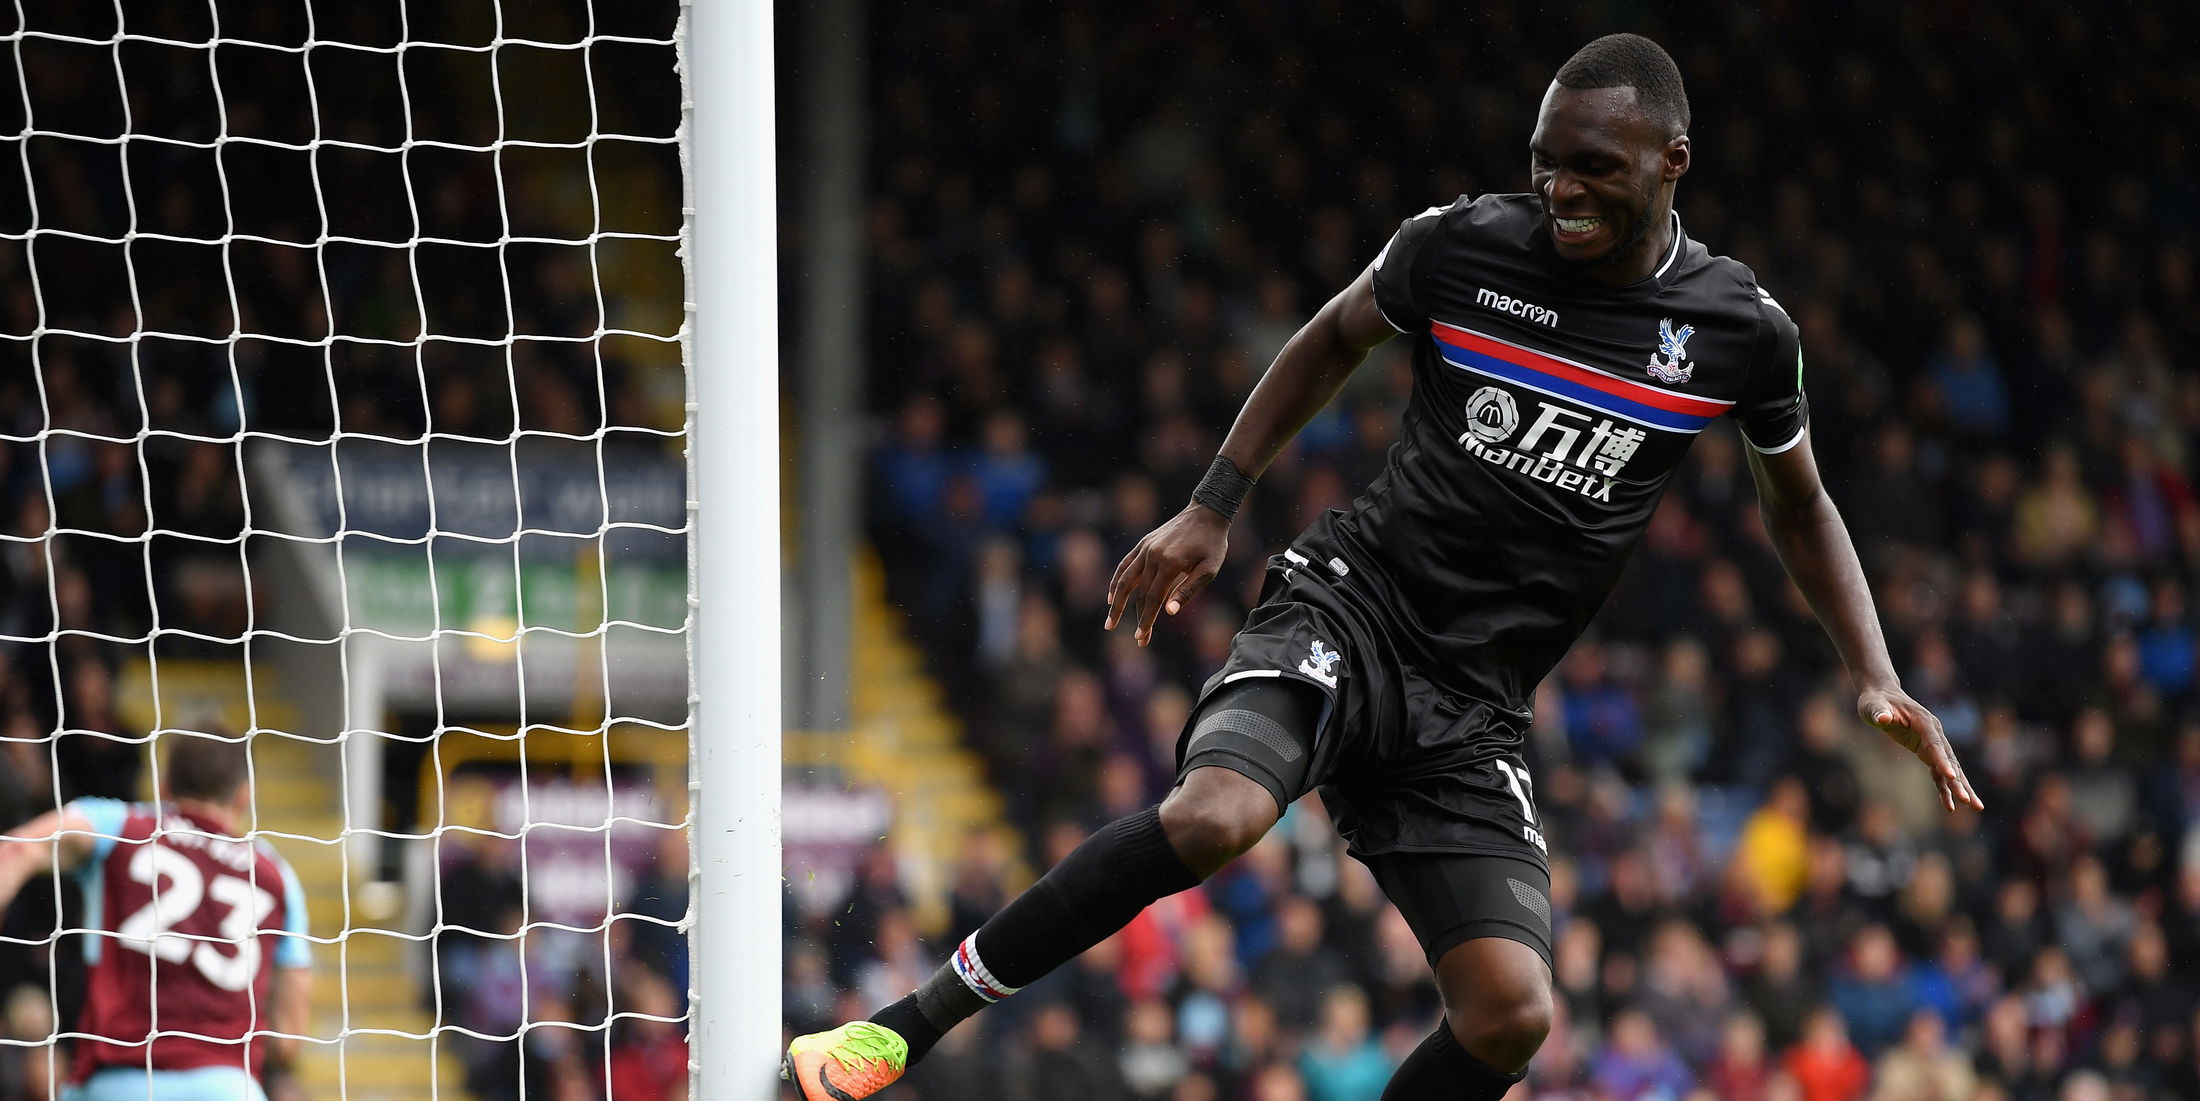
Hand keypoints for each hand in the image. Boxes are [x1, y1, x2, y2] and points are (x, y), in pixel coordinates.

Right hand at [1106, 505, 1229, 645]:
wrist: (1206, 513)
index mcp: (1170, 564)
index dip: (1147, 620)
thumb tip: (1169, 612)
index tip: (1142, 637)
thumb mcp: (1209, 569)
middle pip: (1139, 594)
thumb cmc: (1212, 544)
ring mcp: (1145, 548)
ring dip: (1116, 603)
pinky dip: (1116, 581)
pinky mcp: (1143, 544)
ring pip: (1124, 580)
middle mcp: (1153, 556)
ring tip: (1110, 622)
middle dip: (1138, 618)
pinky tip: (1111, 596)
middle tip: (1139, 639)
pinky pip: (1125, 565)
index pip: (1153, 599)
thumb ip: (1187, 590)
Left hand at [1858, 686, 1983, 812]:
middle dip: (1959, 781)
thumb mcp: (1872, 706)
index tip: (1951, 776)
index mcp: (1924, 721)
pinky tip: (1950, 805)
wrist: (1881, 697)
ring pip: (1950, 768)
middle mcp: (1934, 733)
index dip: (1942, 760)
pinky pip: (1938, 772)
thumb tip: (1883, 718)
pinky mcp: (1926, 751)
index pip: (1935, 743)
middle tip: (1969, 801)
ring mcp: (1933, 743)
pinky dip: (1944, 788)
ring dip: (1960, 788)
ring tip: (1975, 806)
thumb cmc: (1875, 701)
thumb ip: (1879, 712)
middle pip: (1950, 759)